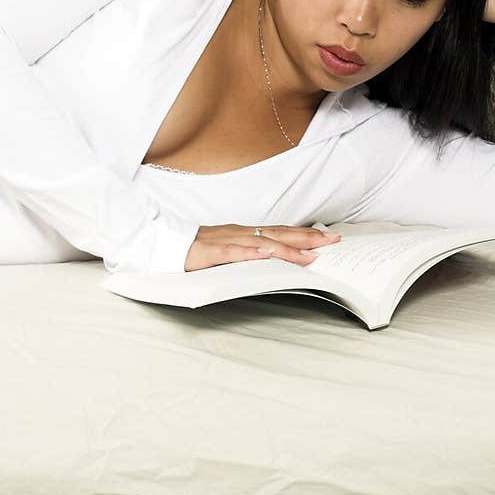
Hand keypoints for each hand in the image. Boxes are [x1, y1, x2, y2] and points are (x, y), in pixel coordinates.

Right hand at [184, 223, 341, 271]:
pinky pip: (231, 253)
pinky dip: (249, 253)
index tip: (328, 237)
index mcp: (243, 234)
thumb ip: (248, 255)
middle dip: (307, 238)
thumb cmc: (193, 250)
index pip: (280, 232)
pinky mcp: (208, 252)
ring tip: (310, 254)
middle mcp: (238, 233)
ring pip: (260, 243)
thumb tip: (274, 262)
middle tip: (333, 241)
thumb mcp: (226, 252)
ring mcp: (224, 241)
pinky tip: (265, 256)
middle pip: (278, 234)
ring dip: (287, 248)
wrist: (160, 244)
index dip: (304, 234)